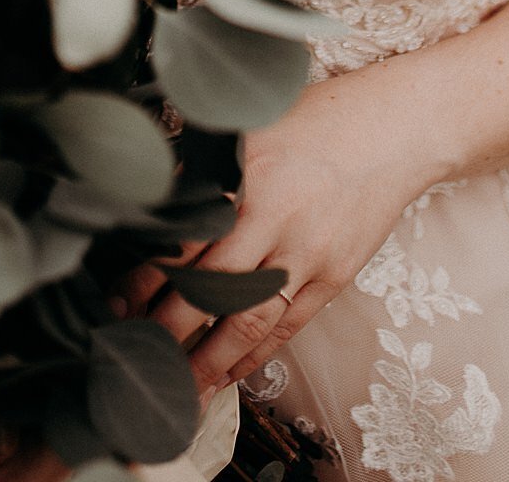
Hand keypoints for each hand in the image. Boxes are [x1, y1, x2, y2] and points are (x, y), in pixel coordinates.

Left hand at [113, 66, 432, 399]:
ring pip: (248, 320)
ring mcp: (307, 251)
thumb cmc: (317, 119)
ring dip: (207, 361)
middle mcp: (275, 217)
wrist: (394, 127)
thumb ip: (207, 166)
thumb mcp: (253, 125)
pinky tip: (228, 374)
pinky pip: (288, 327)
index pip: (182, 239)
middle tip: (131, 353)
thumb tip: (152, 204)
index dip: (145, 278)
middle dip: (165, 328)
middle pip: (209, 288)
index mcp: (245, 175)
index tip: (114, 303)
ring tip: (175, 389)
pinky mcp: (335, 274)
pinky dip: (255, 356)